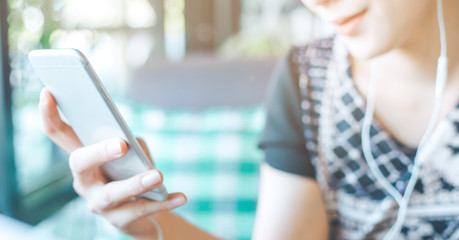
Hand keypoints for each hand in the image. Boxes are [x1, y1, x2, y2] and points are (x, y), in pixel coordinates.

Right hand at [39, 88, 186, 237]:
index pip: (58, 134)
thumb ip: (130, 144)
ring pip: (112, 194)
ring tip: (158, 175)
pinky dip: (163, 203)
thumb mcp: (132, 153)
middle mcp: (83, 180)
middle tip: (121, 145)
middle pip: (79, 164)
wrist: (143, 212)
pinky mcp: (119, 221)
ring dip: (135, 183)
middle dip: (98, 153)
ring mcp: (98, 204)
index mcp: (83, 157)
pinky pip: (141, 210)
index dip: (49, 114)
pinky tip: (180, 197)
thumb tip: (132, 146)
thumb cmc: (133, 172)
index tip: (48, 92)